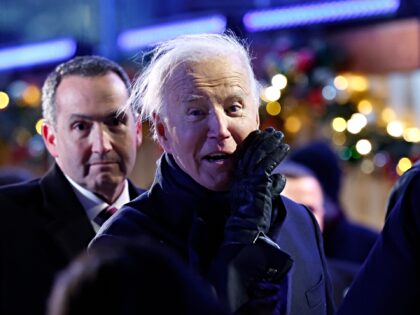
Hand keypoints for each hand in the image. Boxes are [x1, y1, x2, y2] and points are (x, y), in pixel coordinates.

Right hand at [225, 127, 288, 243]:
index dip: (254, 144)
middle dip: (262, 140)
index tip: (261, 135)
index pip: (245, 156)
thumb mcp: (262, 198)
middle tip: (272, 131)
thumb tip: (280, 178)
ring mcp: (249, 178)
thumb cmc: (253, 218)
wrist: (247, 229)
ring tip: (280, 136)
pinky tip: (284, 147)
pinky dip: (277, 154)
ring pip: (260, 155)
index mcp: (240, 178)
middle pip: (252, 152)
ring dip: (271, 144)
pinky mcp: (258, 181)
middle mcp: (242, 176)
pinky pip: (268, 163)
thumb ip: (270, 186)